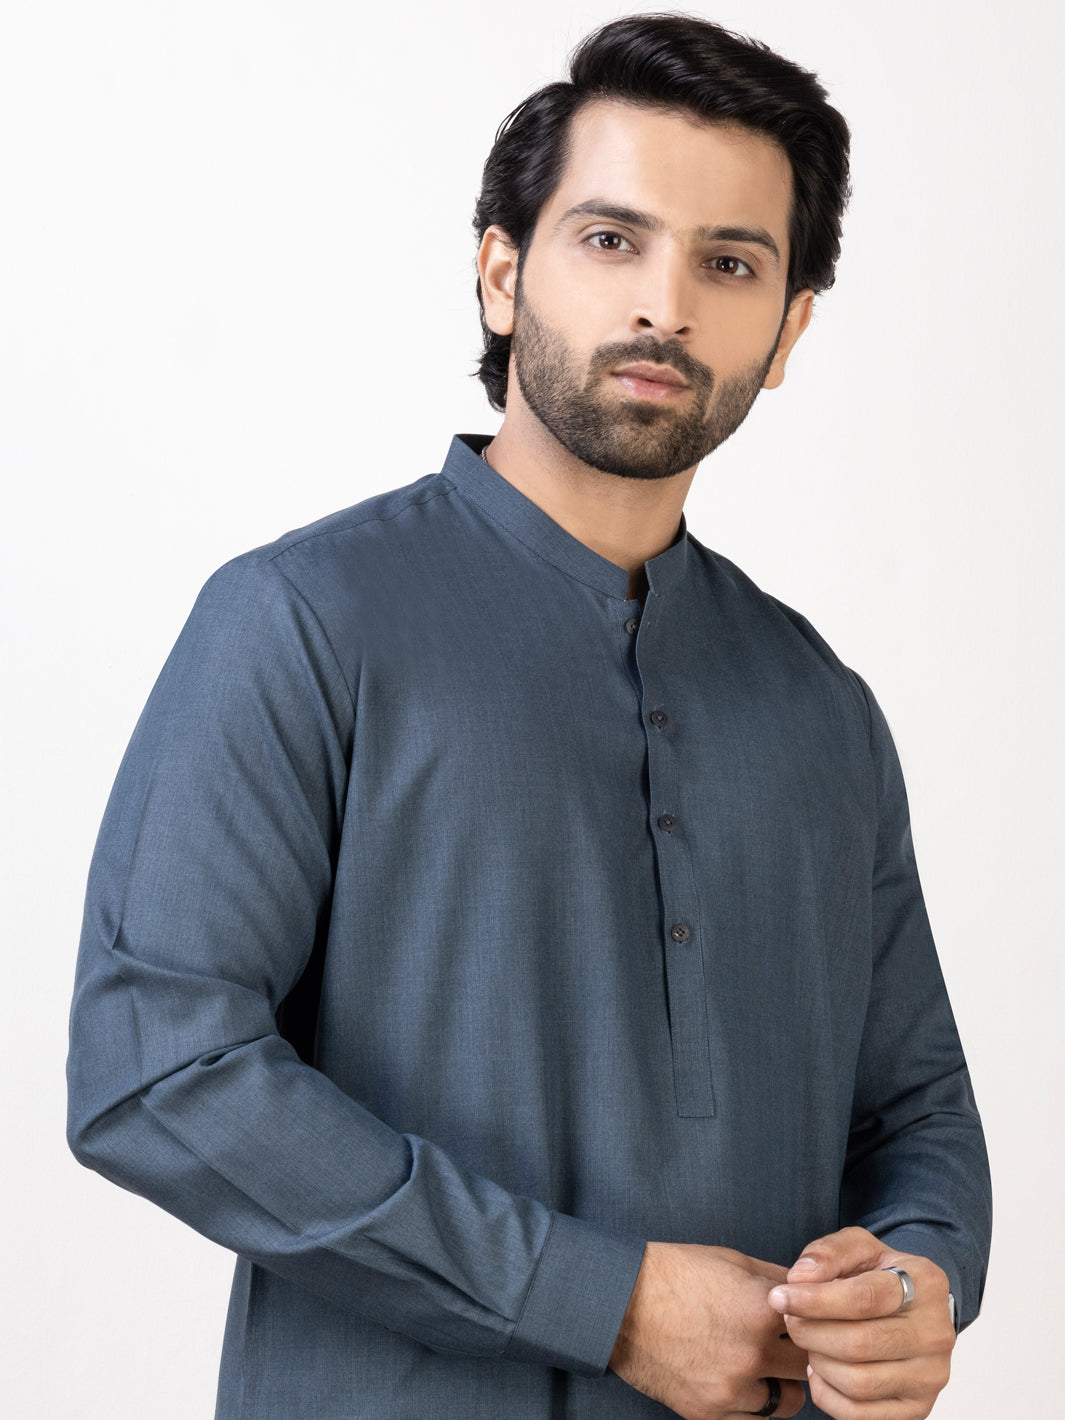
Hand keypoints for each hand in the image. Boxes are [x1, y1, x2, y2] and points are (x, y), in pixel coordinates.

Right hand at [610, 1242, 808, 1418]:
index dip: (817, 1322)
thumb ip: (778, 1279)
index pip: (819, 1325)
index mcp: (763, 1309)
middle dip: (805, 1354)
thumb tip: (813, 1290)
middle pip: (809, 1366)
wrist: (621, 1302)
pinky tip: (746, 1383)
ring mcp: (733, 1388)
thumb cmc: (675, 1273)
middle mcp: (754, 1353)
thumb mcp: (733, 1260)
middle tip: (792, 1344)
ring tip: (768, 1366)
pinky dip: (758, 1406)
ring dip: (785, 1384)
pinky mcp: (710, 1413)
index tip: (810, 1320)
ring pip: (791, 1401)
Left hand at [768, 1227, 954, 1419]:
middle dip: (810, 1332)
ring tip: (809, 1342)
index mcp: (926, 1284)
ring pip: (858, 1382)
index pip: (863, 1298)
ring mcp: (930, 1376)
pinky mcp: (918, 1408)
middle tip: (790, 1321)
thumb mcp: (859, 1248)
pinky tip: (820, 1369)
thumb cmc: (880, 1275)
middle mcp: (936, 1334)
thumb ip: (828, 1252)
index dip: (814, 1300)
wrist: (917, 1310)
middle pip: (858, 1344)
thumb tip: (799, 1278)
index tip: (779, 1297)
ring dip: (819, 1362)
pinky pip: (860, 1414)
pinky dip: (827, 1394)